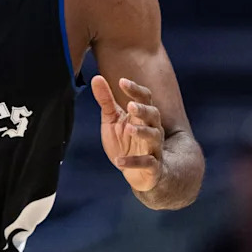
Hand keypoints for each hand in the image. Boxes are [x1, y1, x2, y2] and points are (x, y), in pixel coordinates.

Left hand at [90, 75, 164, 191]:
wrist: (136, 173)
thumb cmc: (125, 142)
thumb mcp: (112, 120)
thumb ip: (106, 100)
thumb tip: (96, 78)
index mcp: (142, 116)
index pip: (144, 98)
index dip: (135, 90)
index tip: (122, 81)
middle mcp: (152, 129)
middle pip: (154, 115)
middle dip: (143, 110)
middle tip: (130, 106)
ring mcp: (153, 148)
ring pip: (154, 137)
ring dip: (142, 132)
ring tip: (129, 129)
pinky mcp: (153, 167)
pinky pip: (147, 163)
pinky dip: (133, 162)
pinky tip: (119, 161)